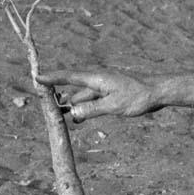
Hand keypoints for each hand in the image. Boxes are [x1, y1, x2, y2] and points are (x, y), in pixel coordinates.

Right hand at [36, 70, 158, 121]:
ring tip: (57, 115)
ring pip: (81, 96)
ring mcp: (103, 87)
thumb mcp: (113, 106)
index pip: (69, 77)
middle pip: (72, 88)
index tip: (37, 78)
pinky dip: (83, 108)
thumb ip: (92, 110)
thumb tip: (73, 114)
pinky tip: (78, 117)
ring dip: (71, 105)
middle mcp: (97, 80)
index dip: (52, 78)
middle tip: (42, 102)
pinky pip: (91, 100)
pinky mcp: (109, 94)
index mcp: (96, 78)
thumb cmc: (137, 96)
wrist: (157, 92)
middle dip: (58, 95)